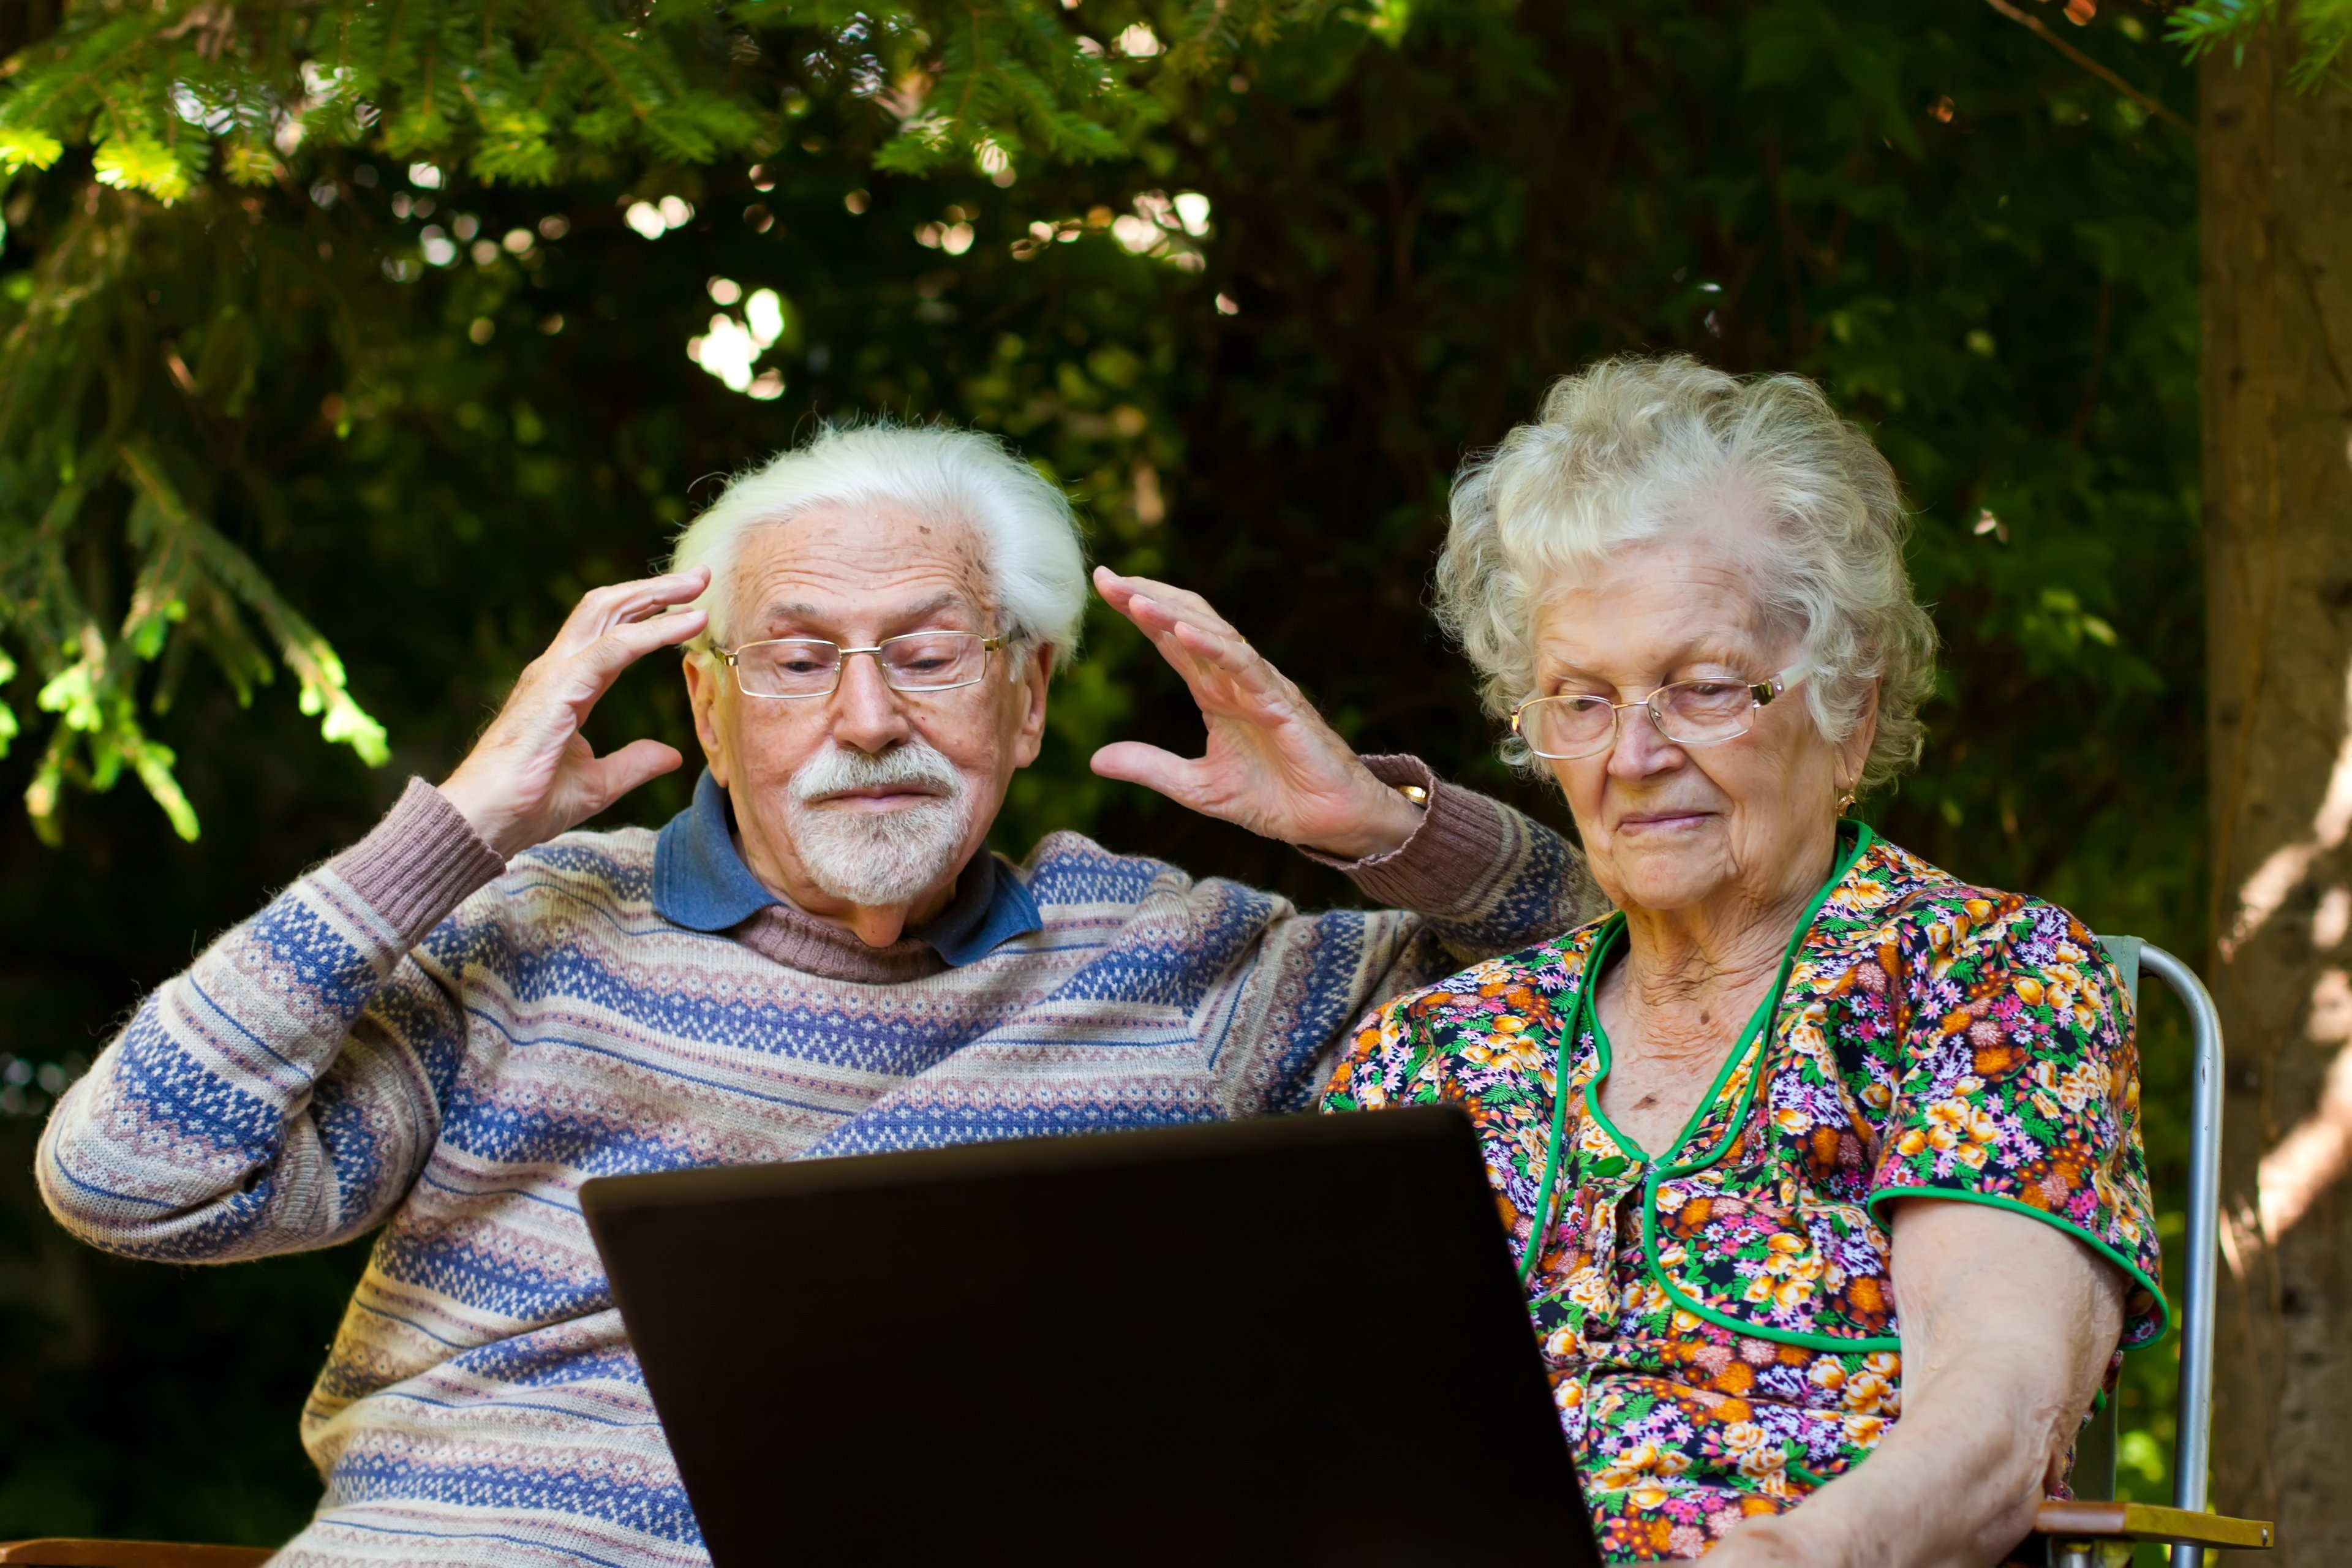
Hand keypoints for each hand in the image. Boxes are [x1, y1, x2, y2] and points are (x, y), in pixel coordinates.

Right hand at [438, 568, 710, 857]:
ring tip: (698, 586)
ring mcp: (553, 674)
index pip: (610, 632)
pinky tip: (687, 624)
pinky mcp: (558, 688)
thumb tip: (670, 755)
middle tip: (700, 576)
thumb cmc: (528, 803)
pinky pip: (614, 649)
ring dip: (656, 595)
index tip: (691, 605)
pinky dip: (654, 632)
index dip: (649, 613)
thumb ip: (633, 764)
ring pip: (608, 614)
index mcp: (566, 686)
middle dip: (655, 589)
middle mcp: (557, 670)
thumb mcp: (597, 784)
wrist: (486, 822)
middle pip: (608, 609)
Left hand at [1089, 566, 1423, 859]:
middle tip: (1106, 577)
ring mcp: (1259, 686)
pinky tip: (1181, 632)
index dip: (1138, 612)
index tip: (1103, 585)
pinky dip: (1213, 647)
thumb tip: (1095, 761)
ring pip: (1214, 636)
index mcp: (1214, 692)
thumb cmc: (1274, 798)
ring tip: (1134, 598)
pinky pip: (1244, 667)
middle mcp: (1234, 680)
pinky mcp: (1282, 704)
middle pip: (1188, 623)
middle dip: (1147, 598)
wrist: (1329, 823)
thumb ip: (1151, 768)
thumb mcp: (1198, 788)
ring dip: (1173, 615)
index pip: (1170, 640)